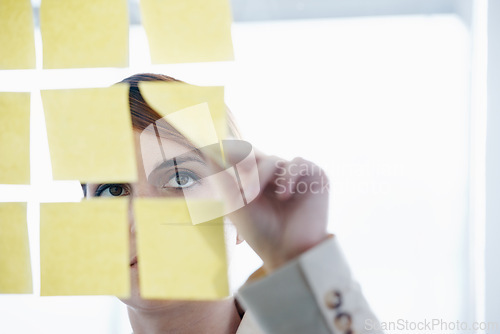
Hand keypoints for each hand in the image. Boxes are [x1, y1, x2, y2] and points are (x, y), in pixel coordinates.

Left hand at [212, 145, 329, 271]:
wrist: (287, 251)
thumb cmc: (260, 232)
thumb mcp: (235, 203)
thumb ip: (223, 176)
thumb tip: (211, 147)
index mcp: (255, 179)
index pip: (242, 155)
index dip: (232, 154)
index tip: (221, 157)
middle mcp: (274, 175)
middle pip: (256, 154)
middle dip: (244, 167)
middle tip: (238, 186)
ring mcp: (294, 176)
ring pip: (273, 160)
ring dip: (261, 175)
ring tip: (252, 196)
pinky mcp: (314, 176)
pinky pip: (298, 163)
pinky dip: (288, 175)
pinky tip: (283, 195)